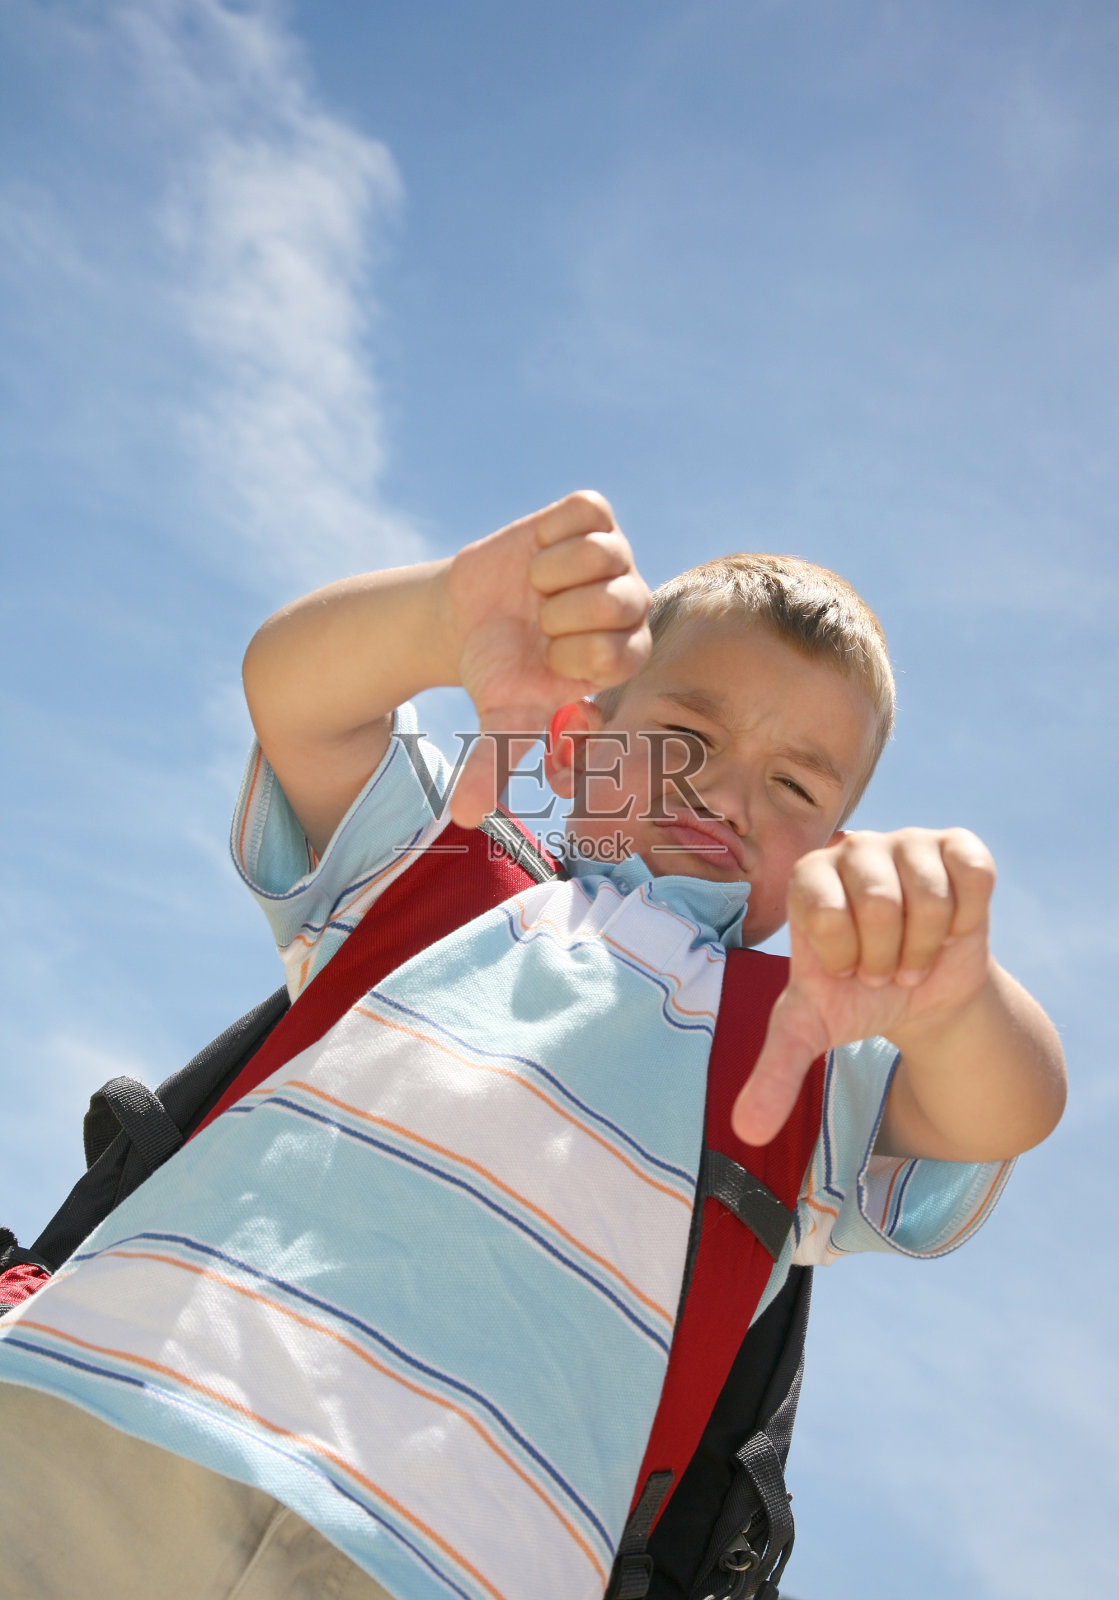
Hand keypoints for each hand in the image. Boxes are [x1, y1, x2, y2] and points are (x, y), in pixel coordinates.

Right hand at [445, 491, 650, 825]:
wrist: (469, 616)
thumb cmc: (499, 672)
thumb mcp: (498, 717)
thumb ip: (492, 763)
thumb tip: (462, 815)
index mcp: (623, 657)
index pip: (624, 654)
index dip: (575, 655)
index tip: (545, 659)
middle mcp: (629, 606)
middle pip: (621, 600)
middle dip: (560, 615)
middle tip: (539, 623)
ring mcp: (615, 558)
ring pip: (605, 552)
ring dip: (550, 574)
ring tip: (535, 590)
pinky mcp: (593, 517)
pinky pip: (586, 511)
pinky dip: (550, 532)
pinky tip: (536, 554)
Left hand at [732, 828, 996, 1144]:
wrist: (921, 991)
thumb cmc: (856, 997)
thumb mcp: (812, 1028)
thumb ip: (776, 1069)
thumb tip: (746, 1131)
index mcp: (804, 877)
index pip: (823, 911)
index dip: (845, 958)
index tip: (847, 973)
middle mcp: (850, 848)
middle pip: (878, 901)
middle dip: (888, 957)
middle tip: (885, 970)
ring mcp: (906, 841)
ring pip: (929, 893)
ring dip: (927, 946)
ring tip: (913, 955)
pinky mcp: (956, 845)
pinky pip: (973, 873)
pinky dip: (965, 918)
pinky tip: (951, 930)